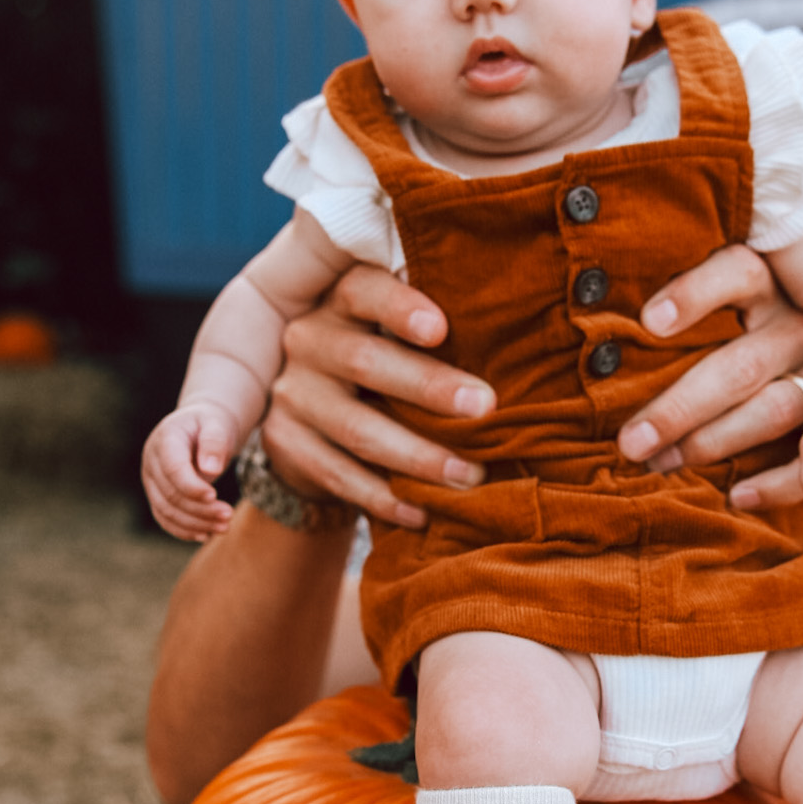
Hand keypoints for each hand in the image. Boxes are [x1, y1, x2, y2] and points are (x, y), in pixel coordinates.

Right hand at [141, 403, 238, 541]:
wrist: (200, 428)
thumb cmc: (211, 424)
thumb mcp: (217, 424)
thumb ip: (214, 442)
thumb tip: (211, 469)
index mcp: (165, 440)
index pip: (173, 469)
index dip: (191, 486)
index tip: (214, 495)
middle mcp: (152, 462)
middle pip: (171, 494)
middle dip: (200, 509)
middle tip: (229, 515)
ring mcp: (151, 481)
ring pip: (167, 511)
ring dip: (196, 523)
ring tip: (224, 527)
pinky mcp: (157, 496)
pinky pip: (166, 518)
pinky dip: (185, 530)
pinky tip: (207, 535)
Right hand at [261, 263, 495, 528]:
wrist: (311, 416)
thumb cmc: (384, 364)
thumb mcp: (394, 333)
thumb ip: (435, 331)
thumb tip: (519, 344)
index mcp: (340, 301)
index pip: (364, 292)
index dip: (400, 308)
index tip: (442, 329)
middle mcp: (308, 340)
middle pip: (366, 362)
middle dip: (429, 387)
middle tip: (484, 408)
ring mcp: (292, 394)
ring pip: (358, 428)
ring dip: (419, 456)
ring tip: (471, 475)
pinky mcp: (283, 443)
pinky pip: (337, 474)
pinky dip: (384, 497)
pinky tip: (424, 512)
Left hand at [614, 244, 802, 471]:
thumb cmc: (728, 327)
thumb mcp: (715, 304)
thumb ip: (673, 318)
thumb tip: (601, 350)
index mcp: (768, 282)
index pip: (738, 271)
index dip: (695, 293)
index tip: (648, 323)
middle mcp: (799, 323)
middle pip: (742, 365)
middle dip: (680, 408)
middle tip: (631, 442)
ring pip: (777, 408)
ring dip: (713, 443)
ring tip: (661, 464)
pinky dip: (778, 484)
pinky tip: (737, 497)